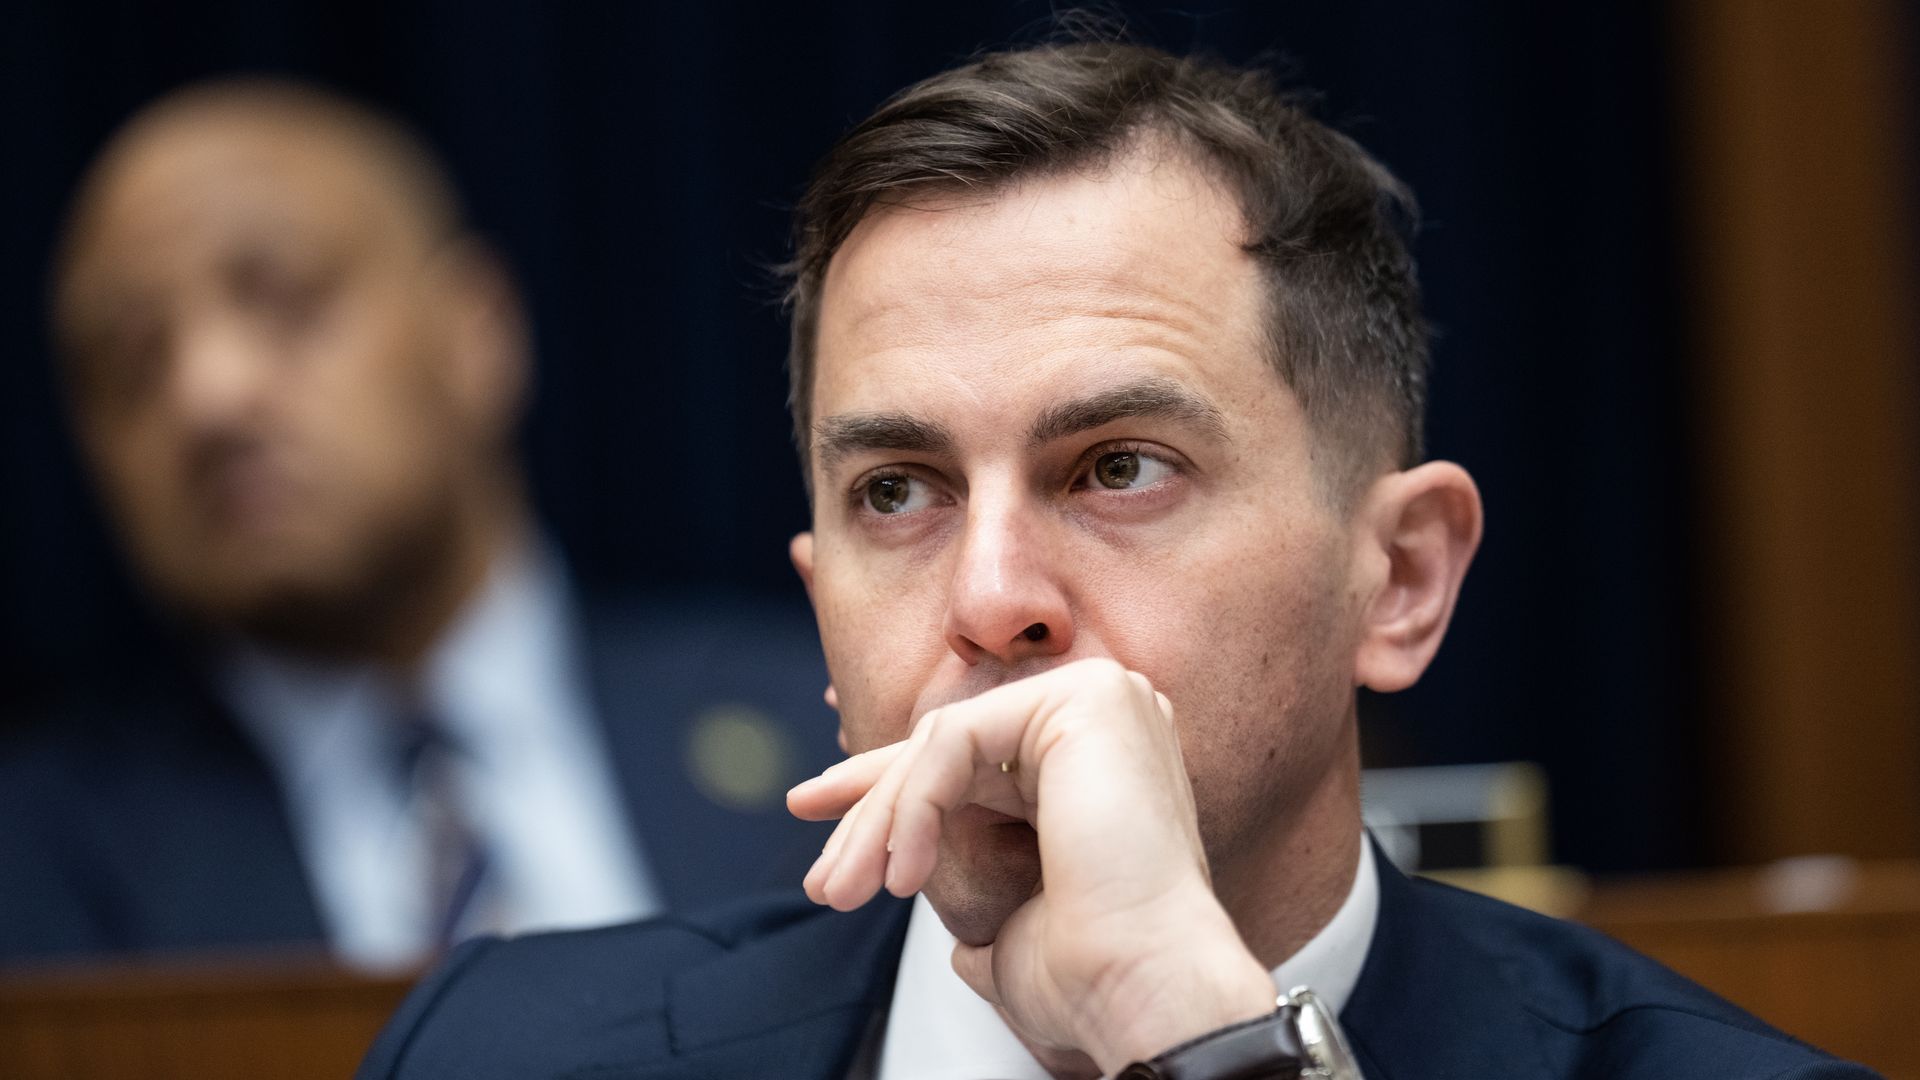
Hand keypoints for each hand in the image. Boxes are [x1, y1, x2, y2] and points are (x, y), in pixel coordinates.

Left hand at [787, 658, 1275, 1071]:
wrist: (1142, 989)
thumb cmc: (1093, 974)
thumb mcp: (1009, 924)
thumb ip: (987, 905)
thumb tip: (963, 952)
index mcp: (1099, 759)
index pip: (971, 758)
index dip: (888, 788)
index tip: (813, 812)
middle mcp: (1109, 714)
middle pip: (951, 746)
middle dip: (870, 809)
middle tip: (822, 877)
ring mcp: (1102, 697)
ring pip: (944, 742)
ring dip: (881, 820)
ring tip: (845, 890)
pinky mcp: (1083, 699)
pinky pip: (956, 741)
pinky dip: (914, 807)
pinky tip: (903, 874)